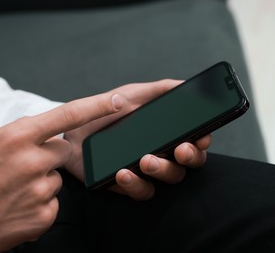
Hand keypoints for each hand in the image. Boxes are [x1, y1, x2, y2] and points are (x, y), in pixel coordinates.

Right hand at [0, 92, 125, 251]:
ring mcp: (39, 190)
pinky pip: (55, 202)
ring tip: (14, 190)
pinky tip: (18, 206)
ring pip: (58, 178)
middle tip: (22, 167)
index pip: (68, 114)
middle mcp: (32, 161)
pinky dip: (40, 203)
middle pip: (64, 150)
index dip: (97, 106)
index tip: (118, 101)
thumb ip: (28, 133)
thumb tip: (56, 130)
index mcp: (17, 136)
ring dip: (42, 182)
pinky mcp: (43, 215)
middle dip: (50, 156)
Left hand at [63, 80, 210, 200]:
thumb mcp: (131, 95)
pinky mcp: (128, 185)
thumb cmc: (104, 111)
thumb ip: (157, 90)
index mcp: (165, 132)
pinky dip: (136, 183)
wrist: (71, 130)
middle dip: (190, 156)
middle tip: (180, 149)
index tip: (202, 137)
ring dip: (162, 169)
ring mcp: (146, 171)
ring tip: (146, 159)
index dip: (203, 140)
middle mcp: (161, 153)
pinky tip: (124, 172)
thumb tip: (183, 84)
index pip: (194, 139)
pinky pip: (142, 192)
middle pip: (188, 162)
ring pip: (170, 178)